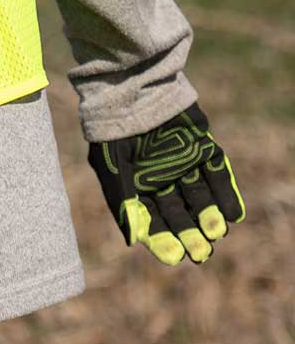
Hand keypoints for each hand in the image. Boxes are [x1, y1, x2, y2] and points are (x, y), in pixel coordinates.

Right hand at [88, 104, 244, 264]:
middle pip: (178, 213)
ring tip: (216, 232)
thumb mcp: (112, 167)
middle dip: (190, 234)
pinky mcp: (202, 148)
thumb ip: (122, 201)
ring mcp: (183, 163)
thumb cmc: (114, 129)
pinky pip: (217, 175)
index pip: (151, 221)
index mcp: (136, 185)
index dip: (163, 240)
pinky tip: (231, 214)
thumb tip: (132, 242)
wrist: (133, 87)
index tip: (176, 256)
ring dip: (208, 217)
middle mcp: (161, 178)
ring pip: (200, 198)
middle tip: (202, 252)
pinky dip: (225, 194)